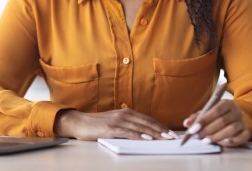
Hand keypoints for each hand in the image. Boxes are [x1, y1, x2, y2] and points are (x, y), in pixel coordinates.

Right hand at [54, 109, 176, 140]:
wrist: (79, 122)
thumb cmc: (97, 124)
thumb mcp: (115, 122)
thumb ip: (128, 125)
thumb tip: (144, 133)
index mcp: (126, 112)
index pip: (147, 119)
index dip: (159, 125)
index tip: (170, 132)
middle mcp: (124, 114)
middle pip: (146, 122)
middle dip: (161, 130)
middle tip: (172, 137)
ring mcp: (118, 121)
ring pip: (140, 127)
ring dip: (154, 133)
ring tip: (164, 138)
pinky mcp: (111, 128)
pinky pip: (128, 132)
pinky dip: (139, 135)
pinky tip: (147, 138)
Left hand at [183, 100, 249, 146]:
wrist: (236, 116)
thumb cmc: (219, 115)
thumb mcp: (208, 112)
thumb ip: (197, 117)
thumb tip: (187, 123)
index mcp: (226, 103)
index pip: (216, 110)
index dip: (204, 119)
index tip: (193, 128)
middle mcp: (236, 111)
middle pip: (222, 121)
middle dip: (208, 129)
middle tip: (197, 136)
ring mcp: (242, 122)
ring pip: (231, 129)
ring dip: (217, 136)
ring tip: (206, 140)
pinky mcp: (246, 132)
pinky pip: (242, 137)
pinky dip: (233, 141)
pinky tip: (223, 143)